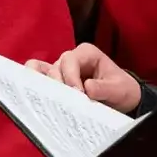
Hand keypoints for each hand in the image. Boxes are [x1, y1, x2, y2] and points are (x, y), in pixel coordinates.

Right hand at [27, 42, 142, 113]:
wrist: (122, 99)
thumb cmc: (121, 90)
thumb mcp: (118, 90)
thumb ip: (104, 88)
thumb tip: (87, 88)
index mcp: (87, 53)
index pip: (70, 61)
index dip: (70, 77)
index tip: (78, 94)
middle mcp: (71, 58)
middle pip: (55, 68)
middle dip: (59, 86)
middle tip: (67, 103)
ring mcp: (62, 70)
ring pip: (44, 74)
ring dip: (47, 88)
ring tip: (51, 102)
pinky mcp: (56, 82)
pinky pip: (38, 77)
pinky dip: (35, 85)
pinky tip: (36, 97)